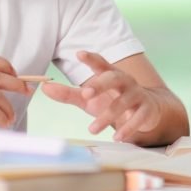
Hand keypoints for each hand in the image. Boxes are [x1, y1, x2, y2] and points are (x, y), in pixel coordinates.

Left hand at [40, 51, 162, 141]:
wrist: (146, 111)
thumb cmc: (112, 101)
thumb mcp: (89, 99)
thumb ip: (68, 93)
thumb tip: (44, 88)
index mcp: (110, 74)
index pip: (101, 63)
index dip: (91, 59)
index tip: (79, 54)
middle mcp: (125, 81)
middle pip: (114, 78)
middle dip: (100, 84)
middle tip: (85, 93)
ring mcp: (137, 94)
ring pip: (124, 101)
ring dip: (107, 115)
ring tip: (92, 129)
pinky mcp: (147, 109)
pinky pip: (138, 117)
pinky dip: (128, 127)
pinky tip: (117, 136)